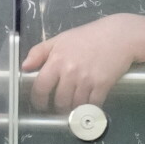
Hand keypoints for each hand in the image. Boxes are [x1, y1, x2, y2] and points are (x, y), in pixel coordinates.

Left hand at [22, 14, 144, 112]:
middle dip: (58, 106)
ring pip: (74, 105)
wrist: (120, 35)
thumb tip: (24, 67)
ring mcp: (86, 79)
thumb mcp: (61, 39)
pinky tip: (89, 103)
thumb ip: (39, 51)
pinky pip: (91, 105)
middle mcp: (70, 71)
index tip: (40, 104)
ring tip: (74, 104)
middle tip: (61, 104)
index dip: (38, 100)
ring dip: (73, 108)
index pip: (40, 87)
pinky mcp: (102, 85)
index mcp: (57, 59)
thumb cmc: (88, 36)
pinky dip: (89, 107)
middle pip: (58, 101)